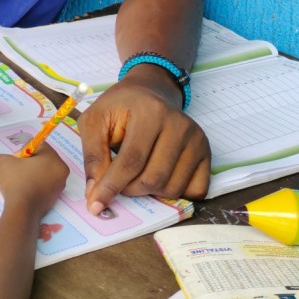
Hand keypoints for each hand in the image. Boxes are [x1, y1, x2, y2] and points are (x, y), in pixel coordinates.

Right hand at [0, 145, 68, 218]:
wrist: (22, 210)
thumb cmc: (17, 182)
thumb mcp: (4, 163)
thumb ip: (2, 157)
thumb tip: (1, 160)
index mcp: (54, 159)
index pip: (39, 146)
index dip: (24, 150)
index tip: (15, 160)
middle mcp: (61, 171)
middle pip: (43, 159)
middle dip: (28, 163)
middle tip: (16, 170)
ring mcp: (60, 186)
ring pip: (43, 173)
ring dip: (31, 174)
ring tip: (19, 181)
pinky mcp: (55, 198)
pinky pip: (44, 185)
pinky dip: (35, 185)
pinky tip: (25, 190)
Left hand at [77, 68, 209, 212]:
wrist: (151, 92)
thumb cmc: (120, 107)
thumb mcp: (94, 121)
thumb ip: (92, 156)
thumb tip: (95, 193)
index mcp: (151, 113)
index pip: (131, 162)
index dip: (111, 187)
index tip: (95, 206)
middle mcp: (179, 125)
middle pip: (152, 179)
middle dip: (129, 190)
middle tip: (118, 182)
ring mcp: (196, 139)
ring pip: (172, 188)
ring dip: (150, 192)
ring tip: (137, 175)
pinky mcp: (206, 152)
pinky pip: (195, 190)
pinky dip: (176, 194)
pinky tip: (161, 179)